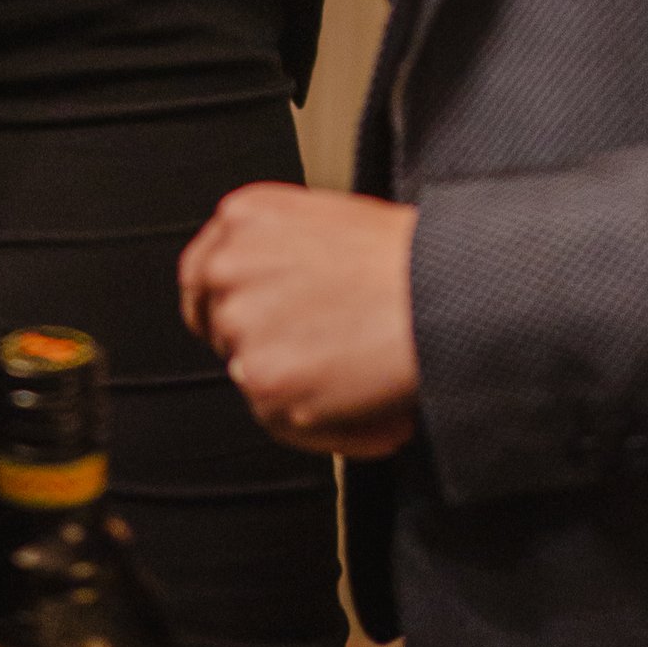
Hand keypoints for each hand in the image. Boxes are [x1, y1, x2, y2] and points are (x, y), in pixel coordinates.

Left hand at [177, 183, 420, 458]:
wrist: (447, 294)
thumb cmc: (410, 258)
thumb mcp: (326, 221)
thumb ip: (280, 253)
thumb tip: (274, 294)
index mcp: (244, 217)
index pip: (200, 273)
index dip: (218, 305)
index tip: (235, 325)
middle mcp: (230, 267)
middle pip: (224, 328)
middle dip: (269, 346)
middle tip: (328, 352)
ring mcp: (243, 327)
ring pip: (253, 376)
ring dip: (303, 388)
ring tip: (366, 378)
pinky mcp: (265, 383)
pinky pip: (284, 424)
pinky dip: (332, 428)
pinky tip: (376, 411)